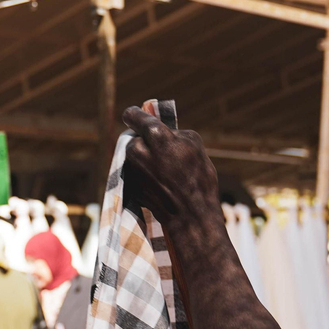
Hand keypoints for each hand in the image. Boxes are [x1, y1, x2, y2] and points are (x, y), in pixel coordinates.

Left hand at [119, 106, 218, 231]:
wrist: (191, 214)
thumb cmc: (198, 176)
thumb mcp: (193, 143)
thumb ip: (173, 131)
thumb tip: (160, 127)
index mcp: (155, 135)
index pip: (134, 116)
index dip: (135, 115)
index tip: (134, 115)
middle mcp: (138, 150)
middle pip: (135, 138)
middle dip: (145, 142)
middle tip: (163, 152)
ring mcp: (131, 170)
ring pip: (134, 156)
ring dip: (143, 157)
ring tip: (164, 169)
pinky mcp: (130, 185)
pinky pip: (134, 172)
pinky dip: (143, 173)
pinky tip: (159, 182)